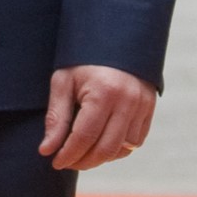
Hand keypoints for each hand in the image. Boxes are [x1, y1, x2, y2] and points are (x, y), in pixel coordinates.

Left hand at [39, 63, 154, 170]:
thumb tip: (47, 150)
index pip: (84, 137)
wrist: (114, 35)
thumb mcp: (64, 80)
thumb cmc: (83, 57)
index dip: (68, 154)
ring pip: (123, 149)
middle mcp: (127, 101)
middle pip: (105, 149)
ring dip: (101, 157)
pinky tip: (102, 143)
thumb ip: (57, 117)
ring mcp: (142, 105)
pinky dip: (119, 149)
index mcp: (103, 92)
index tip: (55, 161)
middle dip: (83, 161)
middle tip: (67, 161)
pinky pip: (136, 141)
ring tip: (83, 152)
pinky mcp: (149, 107)